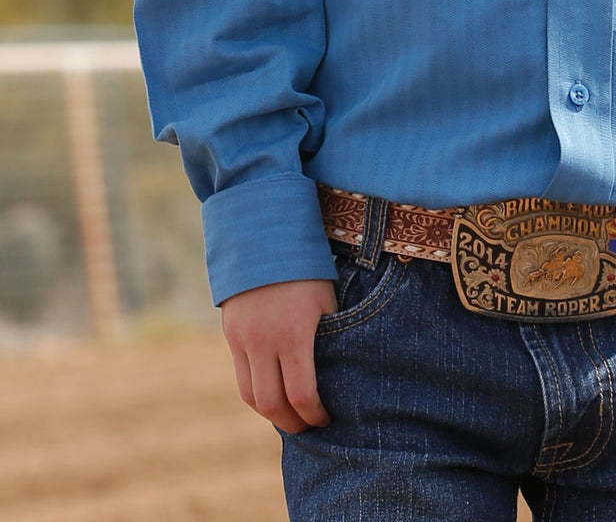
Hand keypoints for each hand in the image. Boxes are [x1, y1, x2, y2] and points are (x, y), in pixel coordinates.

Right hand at [221, 278, 337, 432]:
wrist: (265, 237)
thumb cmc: (307, 270)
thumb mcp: (326, 302)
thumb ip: (327, 338)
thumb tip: (336, 371)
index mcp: (293, 335)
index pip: (301, 395)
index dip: (314, 415)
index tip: (326, 418)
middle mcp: (263, 342)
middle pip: (272, 404)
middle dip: (292, 423)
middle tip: (308, 426)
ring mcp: (242, 339)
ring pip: (250, 396)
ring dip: (270, 413)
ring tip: (289, 416)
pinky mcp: (230, 334)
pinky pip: (240, 376)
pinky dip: (255, 392)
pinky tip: (271, 393)